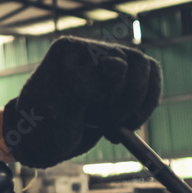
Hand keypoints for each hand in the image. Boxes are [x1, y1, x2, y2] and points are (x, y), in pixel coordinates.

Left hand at [4, 36, 160, 167]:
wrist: (41, 141)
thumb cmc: (43, 126)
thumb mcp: (59, 108)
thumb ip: (87, 84)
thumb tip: (117, 64)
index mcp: (68, 51)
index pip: (114, 60)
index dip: (115, 91)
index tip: (97, 116)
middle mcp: (88, 52)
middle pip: (135, 63)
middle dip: (127, 100)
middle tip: (108, 123)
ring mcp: (106, 64)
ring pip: (146, 71)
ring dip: (137, 104)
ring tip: (115, 125)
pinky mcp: (121, 80)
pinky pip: (149, 82)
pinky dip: (144, 107)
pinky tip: (126, 125)